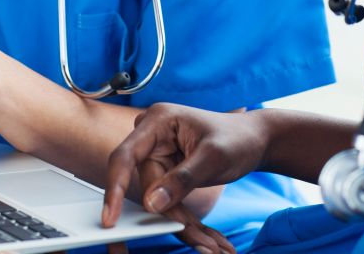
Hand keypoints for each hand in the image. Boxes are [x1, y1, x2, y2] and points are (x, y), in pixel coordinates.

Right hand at [102, 104, 271, 252]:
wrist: (253, 140)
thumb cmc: (237, 138)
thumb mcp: (213, 158)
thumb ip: (182, 179)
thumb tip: (151, 204)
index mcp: (158, 121)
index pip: (125, 156)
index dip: (115, 187)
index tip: (110, 218)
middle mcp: (152, 137)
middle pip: (146, 186)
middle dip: (171, 216)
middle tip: (201, 242)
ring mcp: (158, 156)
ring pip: (157, 200)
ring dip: (183, 223)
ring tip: (211, 244)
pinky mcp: (165, 173)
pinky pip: (168, 202)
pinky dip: (187, 220)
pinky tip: (207, 238)